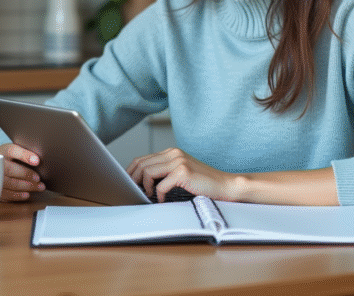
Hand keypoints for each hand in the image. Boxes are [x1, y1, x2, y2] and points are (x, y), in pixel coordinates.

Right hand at [0, 143, 45, 201]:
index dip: (25, 156)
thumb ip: (26, 153)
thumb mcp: (19, 151)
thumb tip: (38, 160)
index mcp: (4, 151)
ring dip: (25, 186)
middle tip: (39, 179)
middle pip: (10, 169)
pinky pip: (5, 194)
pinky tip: (27, 194)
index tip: (37, 161)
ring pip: (8, 183)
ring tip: (39, 187)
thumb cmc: (12, 158)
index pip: (13, 151)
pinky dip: (17, 195)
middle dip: (26, 175)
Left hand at [127, 148, 241, 202]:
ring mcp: (178, 161)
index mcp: (172, 152)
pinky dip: (159, 196)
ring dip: (144, 188)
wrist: (226, 186)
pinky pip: (160, 186)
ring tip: (149, 197)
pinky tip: (162, 201)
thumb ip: (165, 173)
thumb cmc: (204, 184)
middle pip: (141, 164)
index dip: (131, 173)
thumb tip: (141, 183)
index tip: (127, 185)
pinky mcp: (183, 172)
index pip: (142, 159)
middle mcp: (174, 153)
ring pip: (147, 172)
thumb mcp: (182, 174)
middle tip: (133, 193)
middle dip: (132, 180)